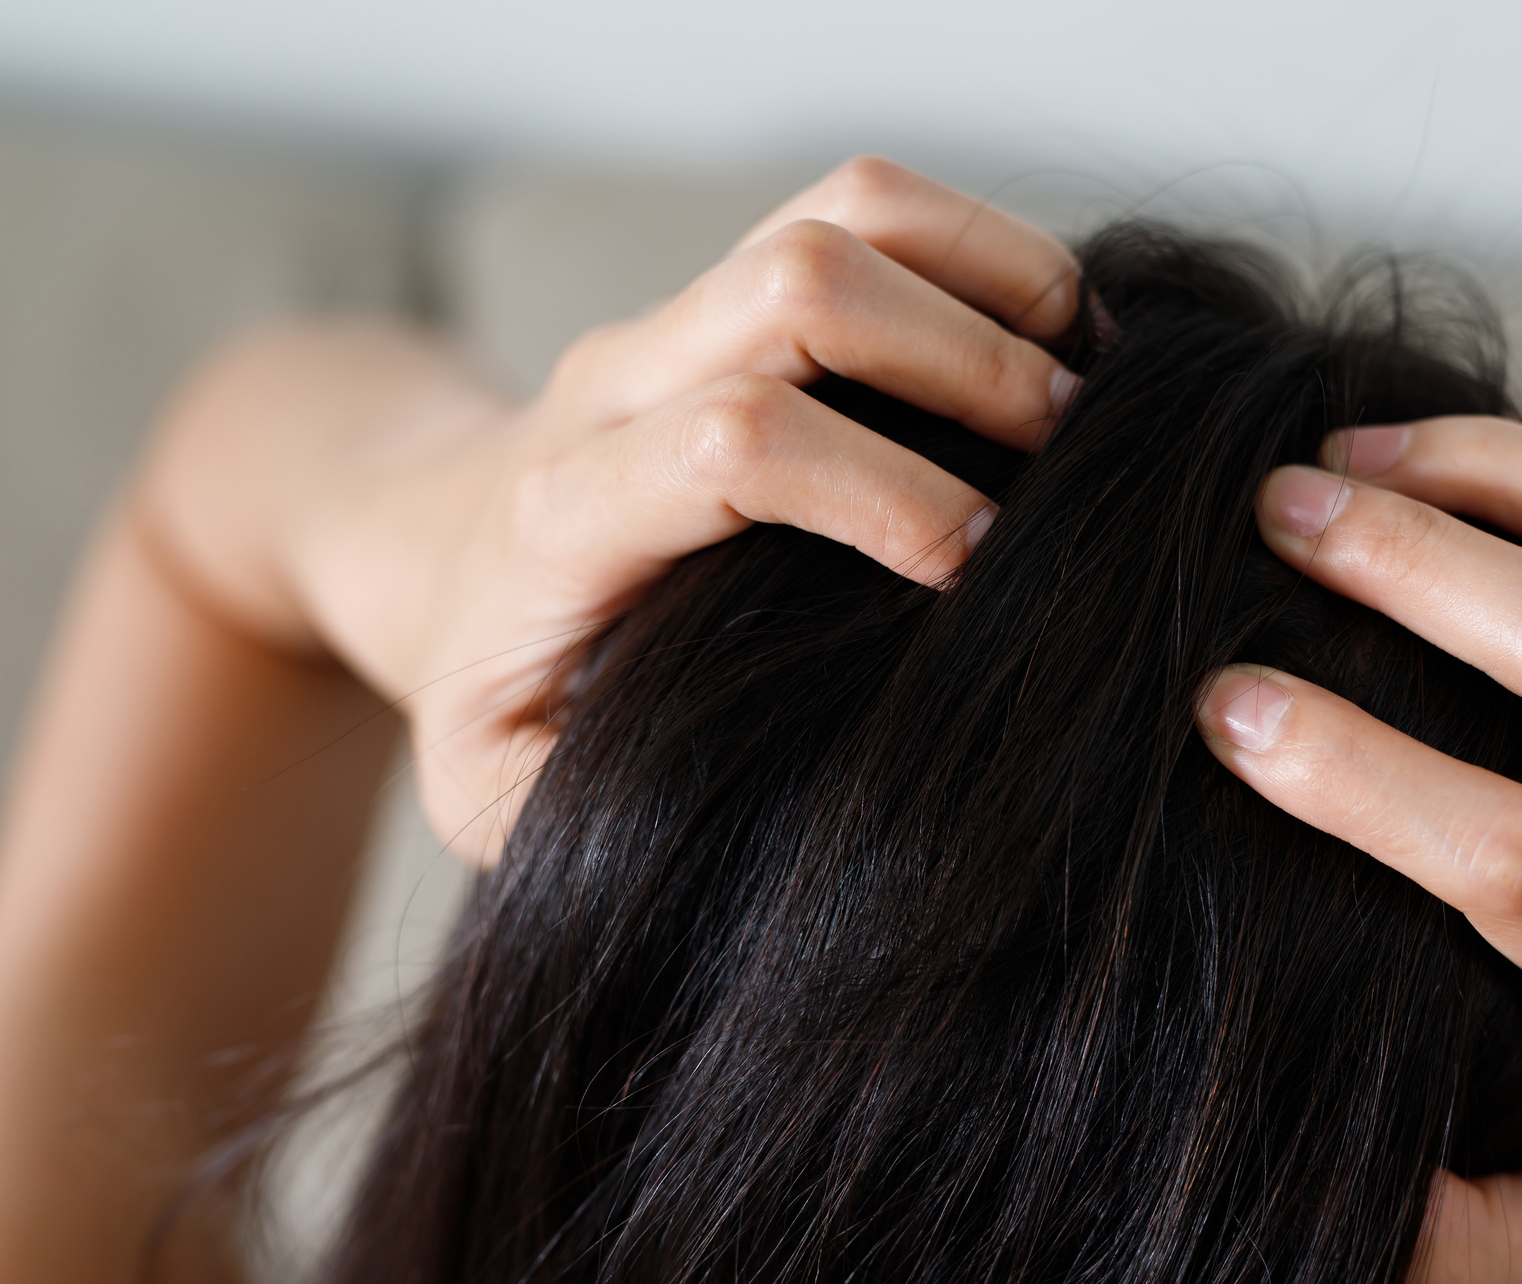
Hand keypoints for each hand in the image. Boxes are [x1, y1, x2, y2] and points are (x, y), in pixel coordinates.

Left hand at [137, 158, 1079, 863]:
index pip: (732, 445)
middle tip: (1075, 459)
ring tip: (1093, 377)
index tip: (978, 570)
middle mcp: (619, 387)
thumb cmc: (489, 685)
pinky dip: (980, 244)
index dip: (881, 490)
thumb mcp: (499, 791)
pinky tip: (1054, 337)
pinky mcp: (736, 287)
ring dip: (990, 275)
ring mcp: (681, 319)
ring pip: (839, 215)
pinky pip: (864, 207)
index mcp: (569, 518)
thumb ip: (590, 811)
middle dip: (964, 362)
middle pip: (794, 289)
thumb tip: (767, 837)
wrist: (428, 546)